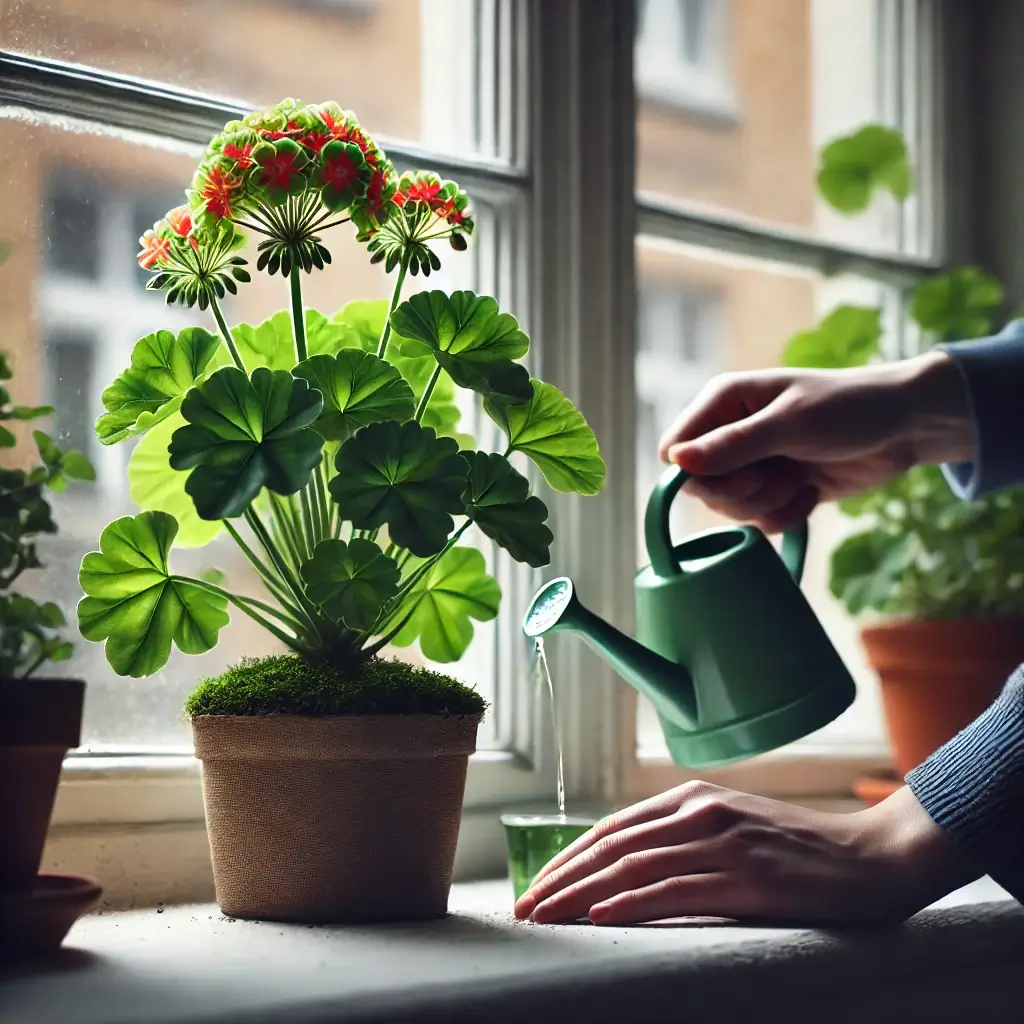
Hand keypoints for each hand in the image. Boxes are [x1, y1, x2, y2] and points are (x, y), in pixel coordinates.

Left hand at [513, 783, 977, 926]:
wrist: (871, 858)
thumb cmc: (799, 850)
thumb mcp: (732, 829)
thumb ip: (683, 838)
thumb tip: (628, 870)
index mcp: (691, 800)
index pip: (612, 829)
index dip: (568, 858)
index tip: (537, 886)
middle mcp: (699, 813)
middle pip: (613, 847)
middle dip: (562, 879)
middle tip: (524, 908)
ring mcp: (723, 843)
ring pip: (634, 868)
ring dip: (583, 894)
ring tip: (547, 917)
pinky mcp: (748, 878)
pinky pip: (678, 890)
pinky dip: (634, 904)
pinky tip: (603, 918)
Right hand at [658, 352, 972, 532]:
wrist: (907, 427)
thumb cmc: (850, 408)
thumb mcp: (790, 424)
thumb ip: (733, 445)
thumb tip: (676, 462)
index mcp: (723, 402)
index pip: (675, 449)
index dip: (694, 473)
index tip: (735, 476)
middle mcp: (730, 433)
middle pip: (700, 486)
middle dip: (739, 493)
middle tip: (774, 479)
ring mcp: (753, 463)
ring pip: (729, 508)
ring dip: (765, 504)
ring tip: (799, 481)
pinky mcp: (776, 489)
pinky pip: (758, 520)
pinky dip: (785, 515)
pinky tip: (810, 493)